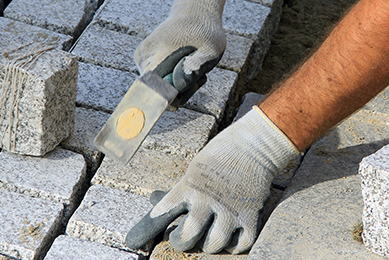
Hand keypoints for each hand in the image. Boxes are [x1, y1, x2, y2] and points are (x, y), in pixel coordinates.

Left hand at [125, 107, 298, 253]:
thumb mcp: (195, 167)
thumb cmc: (221, 153)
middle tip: (180, 237)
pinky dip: (234, 245)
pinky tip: (230, 237)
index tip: (133, 242)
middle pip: (186, 237)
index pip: (161, 213)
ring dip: (207, 244)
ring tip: (207, 236)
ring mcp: (230, 209)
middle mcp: (207, 199)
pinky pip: (241, 244)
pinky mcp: (251, 215)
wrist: (255, 144)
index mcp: (189, 185)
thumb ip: (180, 189)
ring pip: (213, 245)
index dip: (145, 231)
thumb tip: (155, 200)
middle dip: (180, 240)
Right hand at [134, 0, 225, 93]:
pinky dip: (170, 77)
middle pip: (157, 91)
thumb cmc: (205, 31)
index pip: (152, 90)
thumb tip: (178, 84)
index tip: (180, 96)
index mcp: (159, 53)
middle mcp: (144, 56)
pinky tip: (181, 63)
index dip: (166, 99)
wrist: (194, 11)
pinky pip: (156, 78)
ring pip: (157, 86)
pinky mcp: (141, 57)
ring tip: (189, 65)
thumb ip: (197, 66)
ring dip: (176, 84)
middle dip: (178, 90)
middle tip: (198, 77)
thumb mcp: (211, 49)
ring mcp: (140, 57)